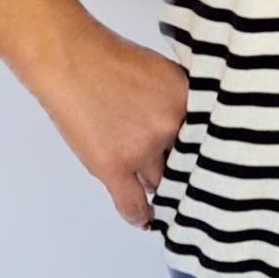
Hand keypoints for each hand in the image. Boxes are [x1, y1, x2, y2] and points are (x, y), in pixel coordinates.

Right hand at [23, 17, 188, 229]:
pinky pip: (133, 204)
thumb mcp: (163, 72)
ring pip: (160, 181)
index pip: (208, 137)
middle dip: (180, 164)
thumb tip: (191, 133)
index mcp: (188, 98)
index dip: (203, 148)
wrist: (70, 58)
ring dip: (157, 181)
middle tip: (179, 171)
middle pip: (185, 161)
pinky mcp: (113, 166)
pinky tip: (145, 219)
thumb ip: (181, 102)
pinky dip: (140, 215)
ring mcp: (142, 149)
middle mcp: (171, 126)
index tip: (206, 159)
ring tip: (156, 182)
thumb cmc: (111, 57)